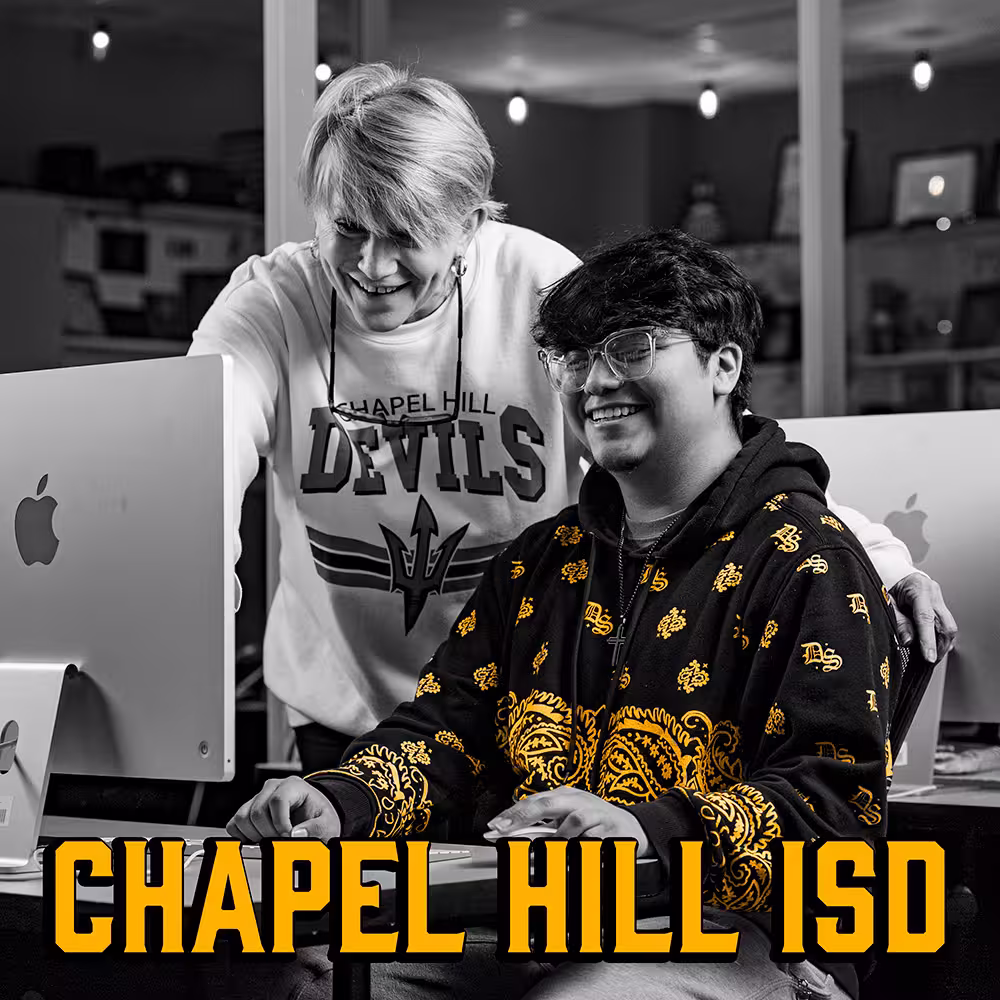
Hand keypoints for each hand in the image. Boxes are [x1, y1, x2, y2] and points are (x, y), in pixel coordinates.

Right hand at [226, 776, 341, 841]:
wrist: (313, 815)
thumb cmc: (318, 816)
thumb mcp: (327, 822)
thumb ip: (316, 828)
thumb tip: (296, 834)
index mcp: (292, 785)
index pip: (277, 800)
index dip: (280, 823)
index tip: (288, 837)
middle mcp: (272, 788)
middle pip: (257, 812)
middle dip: (269, 833)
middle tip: (282, 841)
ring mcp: (257, 798)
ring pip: (243, 818)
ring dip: (256, 836)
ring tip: (272, 840)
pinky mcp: (247, 811)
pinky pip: (234, 824)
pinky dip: (243, 837)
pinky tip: (259, 840)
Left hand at [485, 786, 650, 855]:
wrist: (633, 826)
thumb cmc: (595, 822)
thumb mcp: (569, 817)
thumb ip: (544, 824)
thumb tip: (512, 833)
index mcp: (565, 795)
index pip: (532, 801)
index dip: (511, 814)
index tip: (493, 827)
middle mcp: (578, 800)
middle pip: (545, 804)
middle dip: (520, 818)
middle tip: (502, 832)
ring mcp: (596, 813)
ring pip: (571, 823)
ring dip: (556, 839)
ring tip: (545, 852)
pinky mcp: (612, 829)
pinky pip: (591, 841)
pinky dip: (581, 848)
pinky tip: (575, 854)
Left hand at [889, 572, 957, 663]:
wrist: (895, 574)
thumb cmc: (888, 584)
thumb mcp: (887, 601)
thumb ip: (898, 621)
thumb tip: (908, 641)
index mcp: (919, 588)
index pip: (926, 618)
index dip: (928, 640)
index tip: (929, 657)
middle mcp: (933, 593)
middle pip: (945, 625)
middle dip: (939, 646)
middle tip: (930, 660)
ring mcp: (939, 598)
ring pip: (949, 626)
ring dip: (941, 643)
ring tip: (930, 655)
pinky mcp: (940, 605)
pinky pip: (945, 624)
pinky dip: (940, 636)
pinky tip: (932, 644)